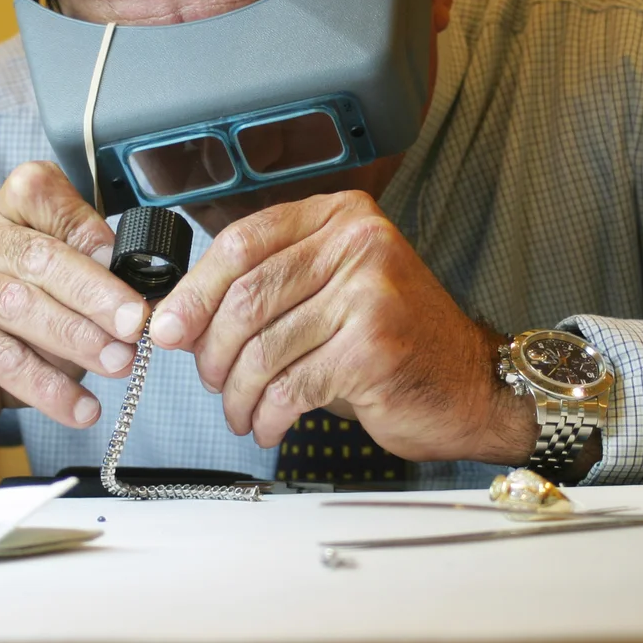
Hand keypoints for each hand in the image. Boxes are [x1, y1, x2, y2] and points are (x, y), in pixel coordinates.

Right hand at [0, 161, 148, 444]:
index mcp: (8, 208)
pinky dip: (48, 387)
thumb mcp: (61, 288)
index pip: (44, 195)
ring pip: (19, 306)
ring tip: (118, 365)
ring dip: (76, 339)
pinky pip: (1, 360)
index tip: (131, 270)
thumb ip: (95, 278)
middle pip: (38, 256)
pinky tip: (81, 407)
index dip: (90, 231)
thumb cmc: (21, 318)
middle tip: (136, 326)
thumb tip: (144, 301)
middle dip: (96, 294)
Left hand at [148, 190, 537, 462]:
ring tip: (241, 411)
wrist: (474, 385)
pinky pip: (290, 386)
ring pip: (263, 347)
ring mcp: (369, 294)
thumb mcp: (334, 294)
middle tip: (208, 380)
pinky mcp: (371, 348)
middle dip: (211, 349)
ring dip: (239, 392)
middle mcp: (358, 244)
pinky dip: (268, 414)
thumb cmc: (397, 343)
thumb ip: (270, 290)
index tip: (168, 325)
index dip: (194, 289)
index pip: (243, 242)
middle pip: (246, 295)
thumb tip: (184, 317)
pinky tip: (269, 424)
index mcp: (342, 218)